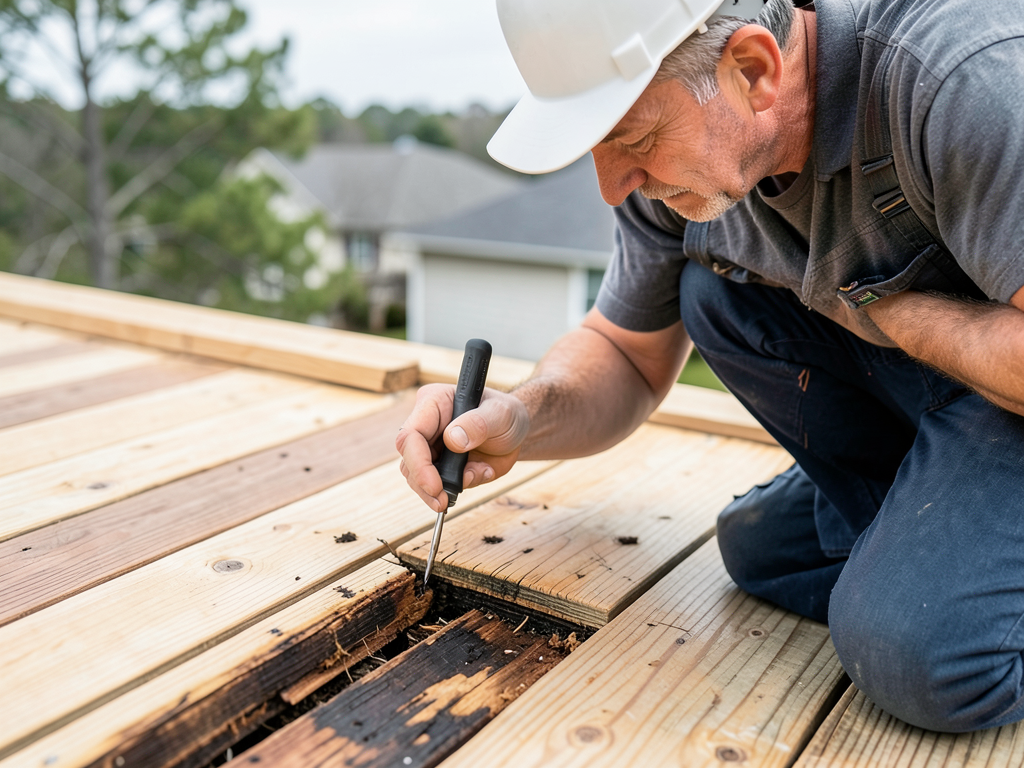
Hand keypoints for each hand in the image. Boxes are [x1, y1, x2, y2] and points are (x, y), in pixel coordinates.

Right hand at [396, 384, 530, 512]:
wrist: (516, 431)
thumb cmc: (506, 414)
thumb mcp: (500, 414)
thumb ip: (478, 424)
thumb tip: (453, 439)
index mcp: (433, 403)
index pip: (410, 435)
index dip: (418, 464)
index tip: (435, 486)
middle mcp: (426, 425)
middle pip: (408, 460)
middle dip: (424, 485)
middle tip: (444, 501)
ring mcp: (431, 447)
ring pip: (416, 477)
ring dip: (442, 489)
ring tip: (476, 475)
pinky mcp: (439, 466)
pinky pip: (438, 486)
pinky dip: (458, 488)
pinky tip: (480, 473)